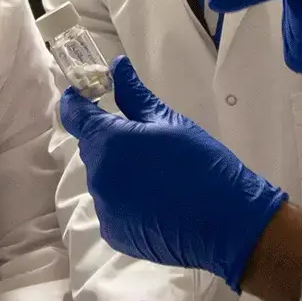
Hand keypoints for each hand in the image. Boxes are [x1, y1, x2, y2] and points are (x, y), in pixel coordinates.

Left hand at [58, 57, 286, 289]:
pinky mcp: (113, 232)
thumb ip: (135, 96)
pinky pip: (111, 206)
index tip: (85, 94)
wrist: (227, 222)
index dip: (77, 102)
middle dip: (109, 139)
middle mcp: (98, 176)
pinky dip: (125, 199)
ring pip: (102, 178)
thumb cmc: (201, 163)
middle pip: (91, 148)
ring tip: (156, 175)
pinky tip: (155, 200)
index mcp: (109, 142)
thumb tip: (116, 67)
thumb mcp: (169, 122)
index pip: (74, 115)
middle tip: (144, 140)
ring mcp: (104, 207)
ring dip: (118, 171)